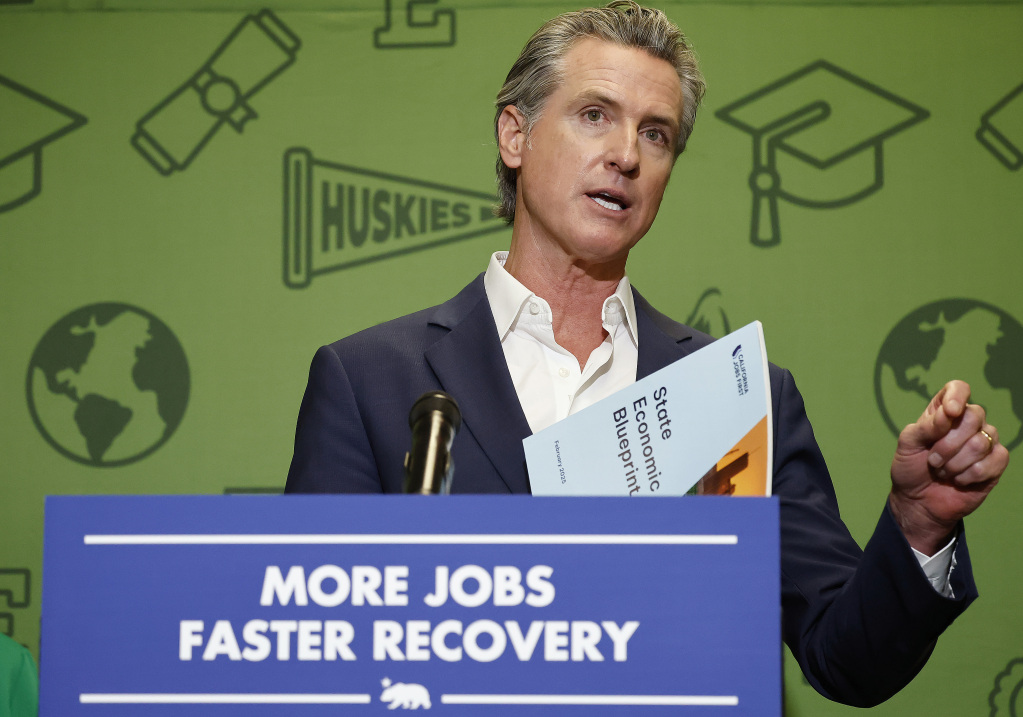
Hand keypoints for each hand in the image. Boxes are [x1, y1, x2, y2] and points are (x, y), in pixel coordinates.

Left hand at [889, 380, 1007, 554]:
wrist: (918, 501)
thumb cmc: (910, 468)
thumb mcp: (907, 444)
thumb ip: (926, 425)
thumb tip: (950, 412)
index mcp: (943, 413)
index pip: (959, 389)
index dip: (957, 396)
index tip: (950, 412)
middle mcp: (967, 423)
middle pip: (974, 416)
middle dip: (948, 444)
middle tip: (933, 460)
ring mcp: (984, 442)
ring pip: (982, 441)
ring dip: (956, 463)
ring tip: (943, 471)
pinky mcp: (995, 463)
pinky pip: (996, 460)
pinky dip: (971, 474)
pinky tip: (959, 480)